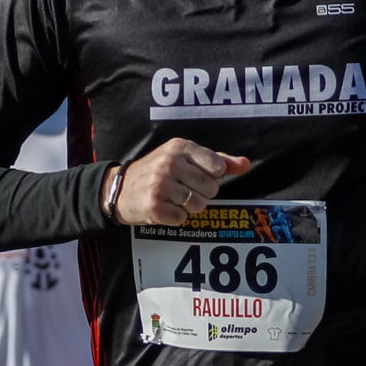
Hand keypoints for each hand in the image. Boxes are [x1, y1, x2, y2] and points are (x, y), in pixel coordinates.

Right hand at [115, 139, 251, 225]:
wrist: (119, 189)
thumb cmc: (159, 172)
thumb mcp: (186, 158)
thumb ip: (218, 160)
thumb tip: (246, 164)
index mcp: (180, 146)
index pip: (218, 168)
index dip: (211, 177)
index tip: (195, 175)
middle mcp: (170, 163)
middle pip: (211, 189)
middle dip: (200, 194)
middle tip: (182, 189)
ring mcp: (161, 184)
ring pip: (199, 206)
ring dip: (188, 207)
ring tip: (172, 198)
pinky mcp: (155, 206)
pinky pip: (182, 218)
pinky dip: (175, 217)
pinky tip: (163, 208)